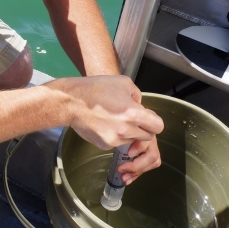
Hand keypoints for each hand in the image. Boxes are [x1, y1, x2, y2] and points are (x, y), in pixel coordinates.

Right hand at [49, 75, 163, 179]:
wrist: (71, 102)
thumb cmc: (94, 89)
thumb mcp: (123, 82)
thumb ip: (137, 95)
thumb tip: (140, 105)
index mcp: (133, 114)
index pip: (158, 127)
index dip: (154, 121)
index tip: (148, 118)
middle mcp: (126, 130)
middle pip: (147, 136)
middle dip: (143, 128)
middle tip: (132, 118)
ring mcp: (114, 139)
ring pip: (132, 140)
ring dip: (129, 131)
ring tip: (115, 118)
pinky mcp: (104, 144)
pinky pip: (117, 142)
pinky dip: (115, 135)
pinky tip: (105, 123)